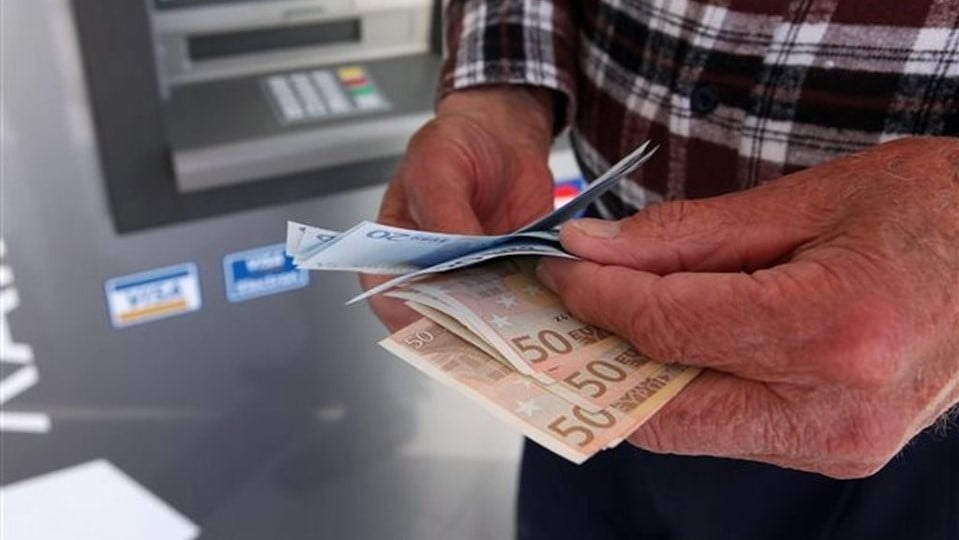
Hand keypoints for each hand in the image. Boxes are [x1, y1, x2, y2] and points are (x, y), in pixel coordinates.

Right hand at [362, 86, 555, 330]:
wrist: (503, 136)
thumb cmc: (453, 146)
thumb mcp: (436, 168)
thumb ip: (443, 211)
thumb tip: (457, 252)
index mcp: (393, 253)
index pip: (390, 299)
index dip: (411, 316)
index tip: (441, 316)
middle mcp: (431, 275)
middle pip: (438, 318)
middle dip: (463, 325)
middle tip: (488, 322)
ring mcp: (472, 281)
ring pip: (482, 319)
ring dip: (502, 321)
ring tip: (521, 317)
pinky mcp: (510, 279)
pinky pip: (519, 302)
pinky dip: (533, 304)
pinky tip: (548, 298)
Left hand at [537, 136, 958, 477]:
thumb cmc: (931, 210)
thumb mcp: (805, 200)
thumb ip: (685, 235)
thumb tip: (593, 250)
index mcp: (833, 331)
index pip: (667, 328)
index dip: (596, 296)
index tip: (560, 268)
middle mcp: (835, 409)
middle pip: (663, 406)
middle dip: (601, 354)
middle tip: (568, 302)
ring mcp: (838, 443)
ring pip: (689, 427)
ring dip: (639, 374)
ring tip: (617, 313)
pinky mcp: (835, 450)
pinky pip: (728, 427)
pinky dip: (687, 387)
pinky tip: (675, 340)